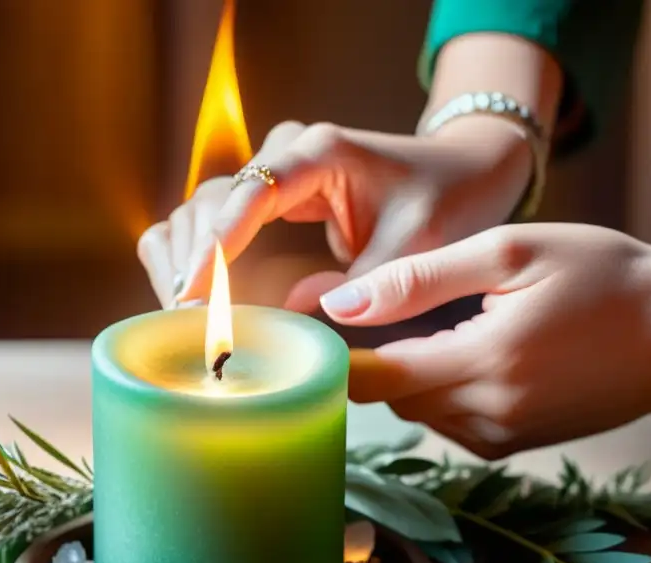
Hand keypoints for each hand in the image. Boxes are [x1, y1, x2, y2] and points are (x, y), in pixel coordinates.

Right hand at [138, 116, 533, 309]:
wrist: (466, 171)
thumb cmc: (448, 199)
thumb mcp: (416, 245)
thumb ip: (361, 283)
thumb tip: (295, 313)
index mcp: (320, 153)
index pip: (250, 195)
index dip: (216, 245)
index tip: (191, 291)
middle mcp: (287, 154)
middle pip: (213, 201)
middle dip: (194, 260)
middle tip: (187, 320)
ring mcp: (276, 172)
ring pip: (205, 209)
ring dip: (189, 259)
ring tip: (184, 314)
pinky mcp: (274, 196)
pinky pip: (219, 220)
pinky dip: (202, 256)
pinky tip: (197, 294)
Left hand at [334, 223, 650, 458]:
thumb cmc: (605, 277)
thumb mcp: (511, 253)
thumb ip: (419, 279)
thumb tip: (340, 304)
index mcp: (481, 364)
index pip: (369, 379)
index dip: (333, 356)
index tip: (315, 330)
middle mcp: (485, 416)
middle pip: (388, 394)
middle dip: (376, 355)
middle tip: (392, 306)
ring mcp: (499, 438)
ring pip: (415, 408)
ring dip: (412, 370)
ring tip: (447, 323)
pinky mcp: (511, 445)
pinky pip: (447, 419)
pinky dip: (442, 388)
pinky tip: (474, 351)